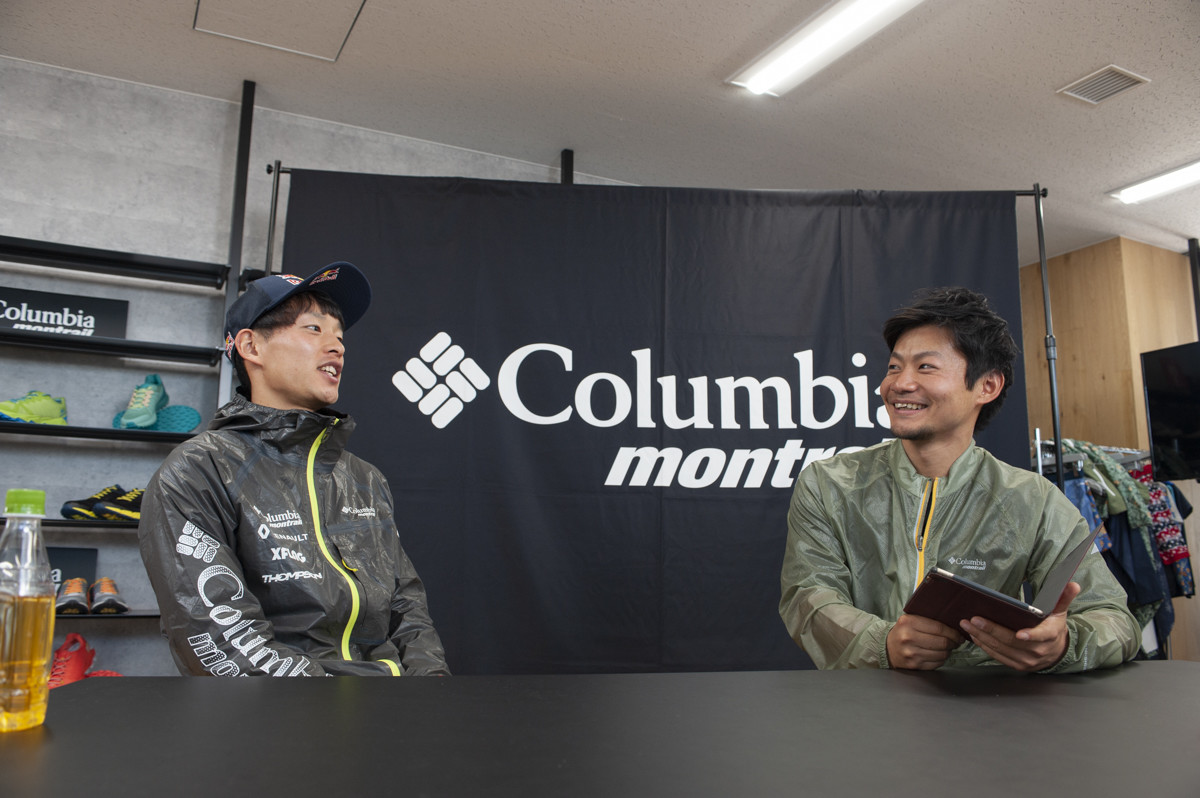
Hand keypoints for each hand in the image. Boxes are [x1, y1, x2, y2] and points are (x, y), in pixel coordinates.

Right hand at [886, 613, 964, 669]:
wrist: (887, 648)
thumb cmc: (903, 632)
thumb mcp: (910, 619)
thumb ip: (927, 620)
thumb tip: (952, 624)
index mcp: (909, 622)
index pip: (939, 628)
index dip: (953, 632)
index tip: (958, 634)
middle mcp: (909, 638)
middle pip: (942, 642)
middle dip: (953, 642)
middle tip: (956, 641)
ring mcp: (911, 653)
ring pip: (942, 654)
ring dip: (949, 651)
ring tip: (948, 647)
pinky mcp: (914, 665)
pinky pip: (937, 663)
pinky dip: (942, 659)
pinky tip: (939, 654)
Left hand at [959, 581, 1080, 671]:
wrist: (1057, 651)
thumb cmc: (1054, 626)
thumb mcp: (1060, 611)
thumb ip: (1064, 597)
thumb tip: (1072, 583)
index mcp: (1050, 635)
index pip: (1041, 635)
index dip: (1031, 635)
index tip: (1020, 633)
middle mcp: (1038, 650)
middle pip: (1012, 642)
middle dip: (991, 630)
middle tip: (973, 619)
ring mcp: (1027, 660)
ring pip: (1002, 649)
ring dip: (982, 637)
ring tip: (966, 625)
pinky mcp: (1017, 665)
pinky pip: (998, 656)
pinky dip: (985, 646)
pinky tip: (974, 636)